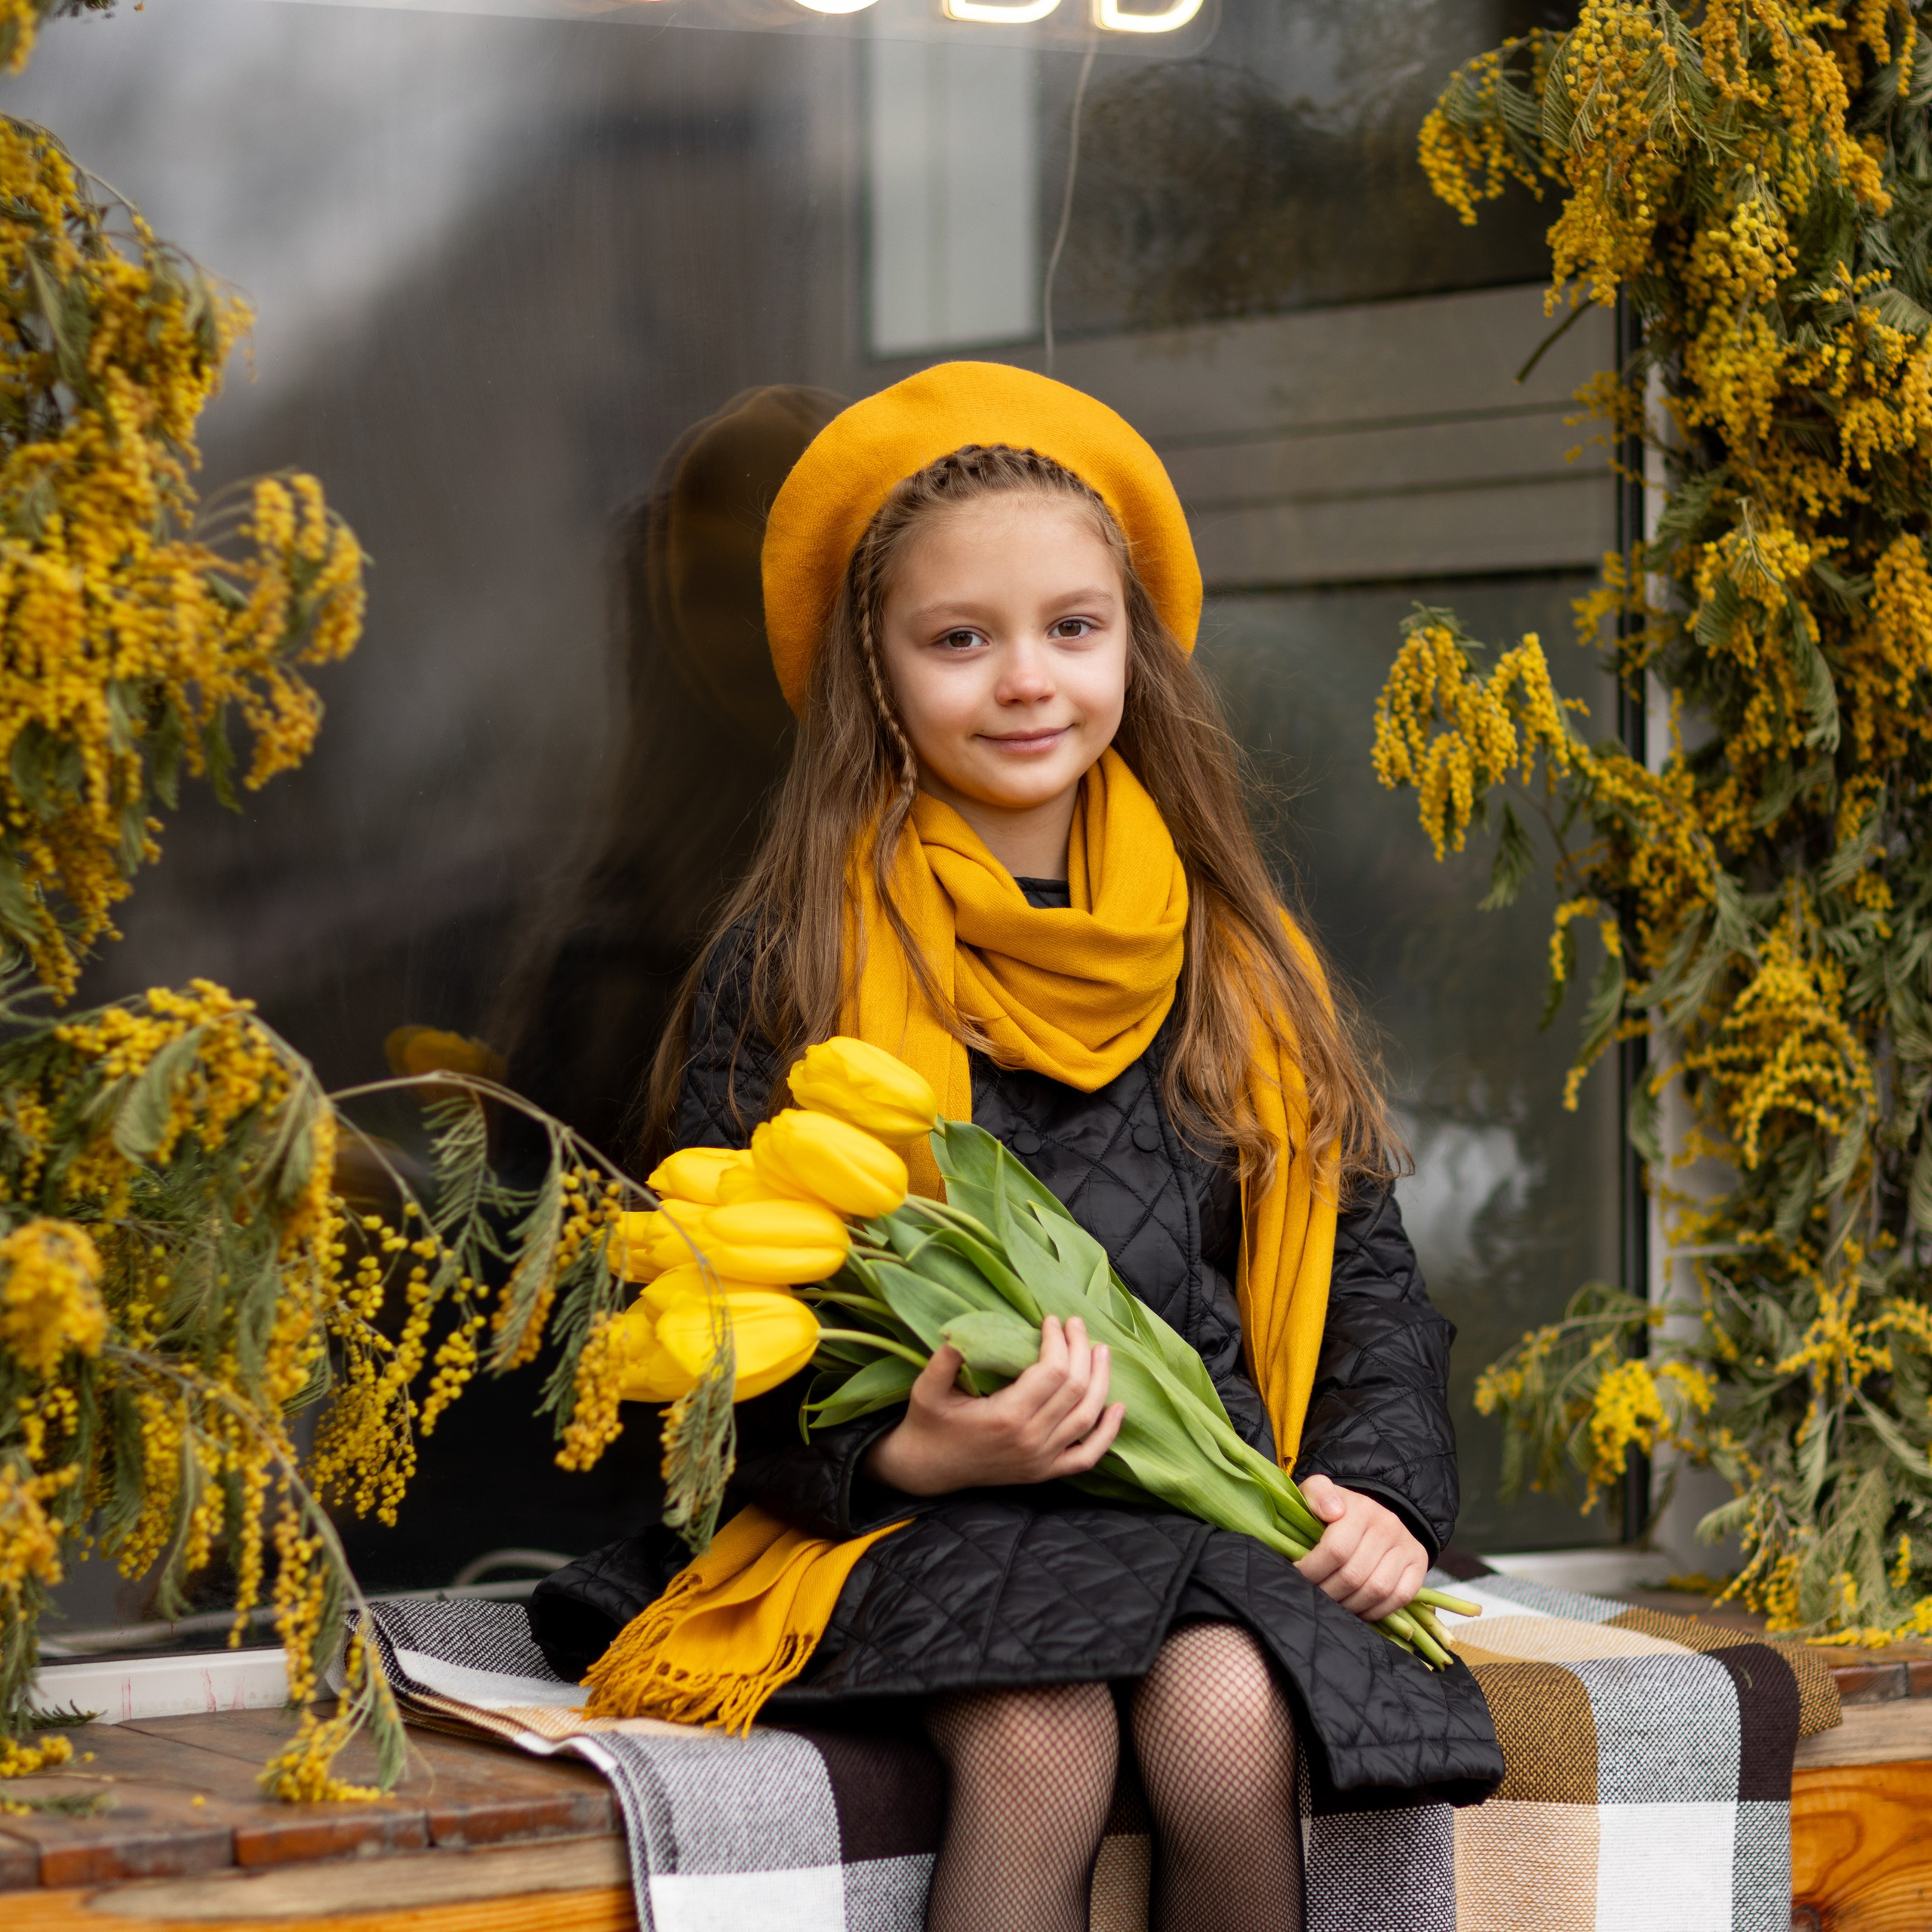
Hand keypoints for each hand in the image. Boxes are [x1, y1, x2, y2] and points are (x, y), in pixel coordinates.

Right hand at [862, 1315, 1125, 1497]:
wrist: (926, 1469)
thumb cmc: (928, 1423)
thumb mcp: (927, 1389)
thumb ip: (944, 1361)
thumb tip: (961, 1332)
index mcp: (1006, 1416)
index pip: (1052, 1371)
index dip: (1059, 1341)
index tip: (1052, 1320)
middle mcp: (1030, 1439)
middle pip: (1075, 1388)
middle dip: (1081, 1350)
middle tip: (1076, 1324)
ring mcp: (1041, 1459)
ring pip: (1087, 1416)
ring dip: (1101, 1380)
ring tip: (1101, 1351)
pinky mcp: (1044, 1472)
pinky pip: (1087, 1457)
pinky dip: (1108, 1434)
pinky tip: (1118, 1408)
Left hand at [1295, 1474, 1426, 1622]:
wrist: (1372, 1514)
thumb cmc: (1336, 1508)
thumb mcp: (1319, 1491)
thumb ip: (1317, 1493)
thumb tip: (1331, 1511)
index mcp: (1362, 1508)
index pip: (1335, 1549)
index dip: (1312, 1569)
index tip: (1297, 1575)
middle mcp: (1388, 1526)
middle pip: (1353, 1575)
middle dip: (1327, 1591)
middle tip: (1312, 1595)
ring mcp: (1406, 1546)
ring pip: (1376, 1590)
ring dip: (1349, 1605)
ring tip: (1331, 1604)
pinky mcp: (1419, 1565)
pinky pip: (1399, 1597)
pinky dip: (1375, 1610)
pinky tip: (1357, 1609)